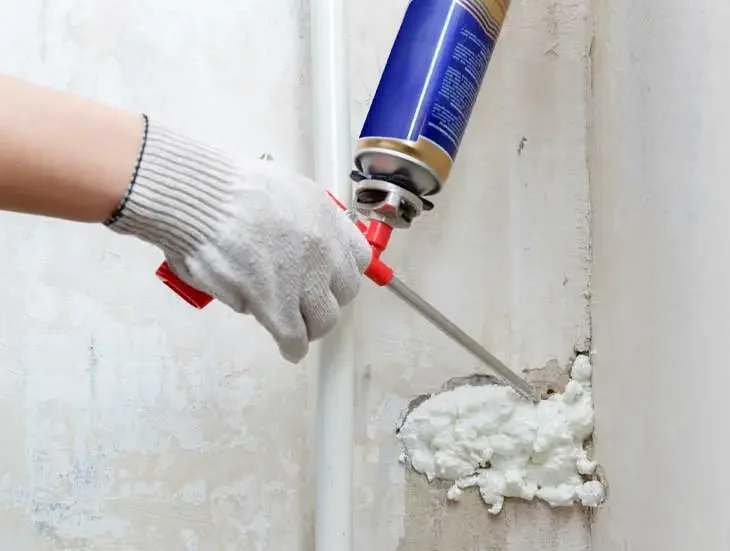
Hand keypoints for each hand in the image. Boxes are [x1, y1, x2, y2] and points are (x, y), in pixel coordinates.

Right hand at [107, 117, 371, 361]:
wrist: (202, 199)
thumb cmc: (227, 187)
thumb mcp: (283, 187)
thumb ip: (300, 217)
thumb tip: (294, 242)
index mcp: (327, 218)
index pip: (359, 256)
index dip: (342, 270)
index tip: (330, 277)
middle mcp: (324, 250)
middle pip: (344, 292)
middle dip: (326, 298)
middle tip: (306, 301)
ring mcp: (304, 280)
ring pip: (323, 319)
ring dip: (310, 325)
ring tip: (296, 327)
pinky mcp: (278, 306)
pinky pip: (295, 337)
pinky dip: (292, 347)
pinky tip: (289, 350)